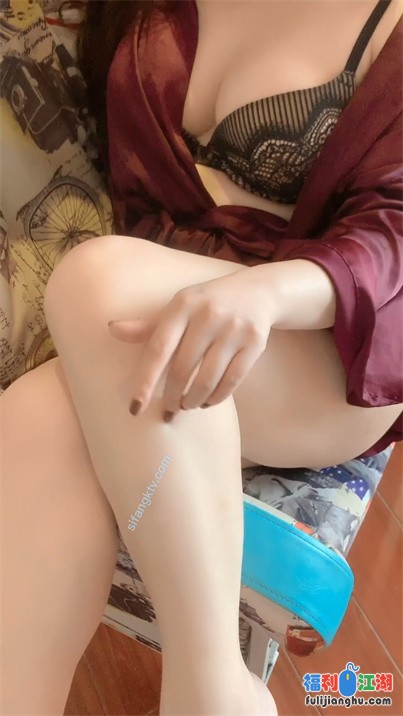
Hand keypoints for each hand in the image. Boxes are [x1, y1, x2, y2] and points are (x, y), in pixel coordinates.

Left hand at [108, 267, 274, 420]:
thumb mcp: (179, 308)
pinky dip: (217, 397)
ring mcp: (233, 329)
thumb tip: (111, 329)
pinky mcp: (255, 342)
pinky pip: (233, 381)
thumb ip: (148, 325)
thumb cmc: (208, 303)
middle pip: (182, 369)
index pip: (158, 349)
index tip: (135, 408)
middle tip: (168, 410)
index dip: (145, 381)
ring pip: (208, 379)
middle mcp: (208, 315)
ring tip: (187, 405)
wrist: (258, 291)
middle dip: (172, 396)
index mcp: (183, 306)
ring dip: (194, 400)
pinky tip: (208, 401)